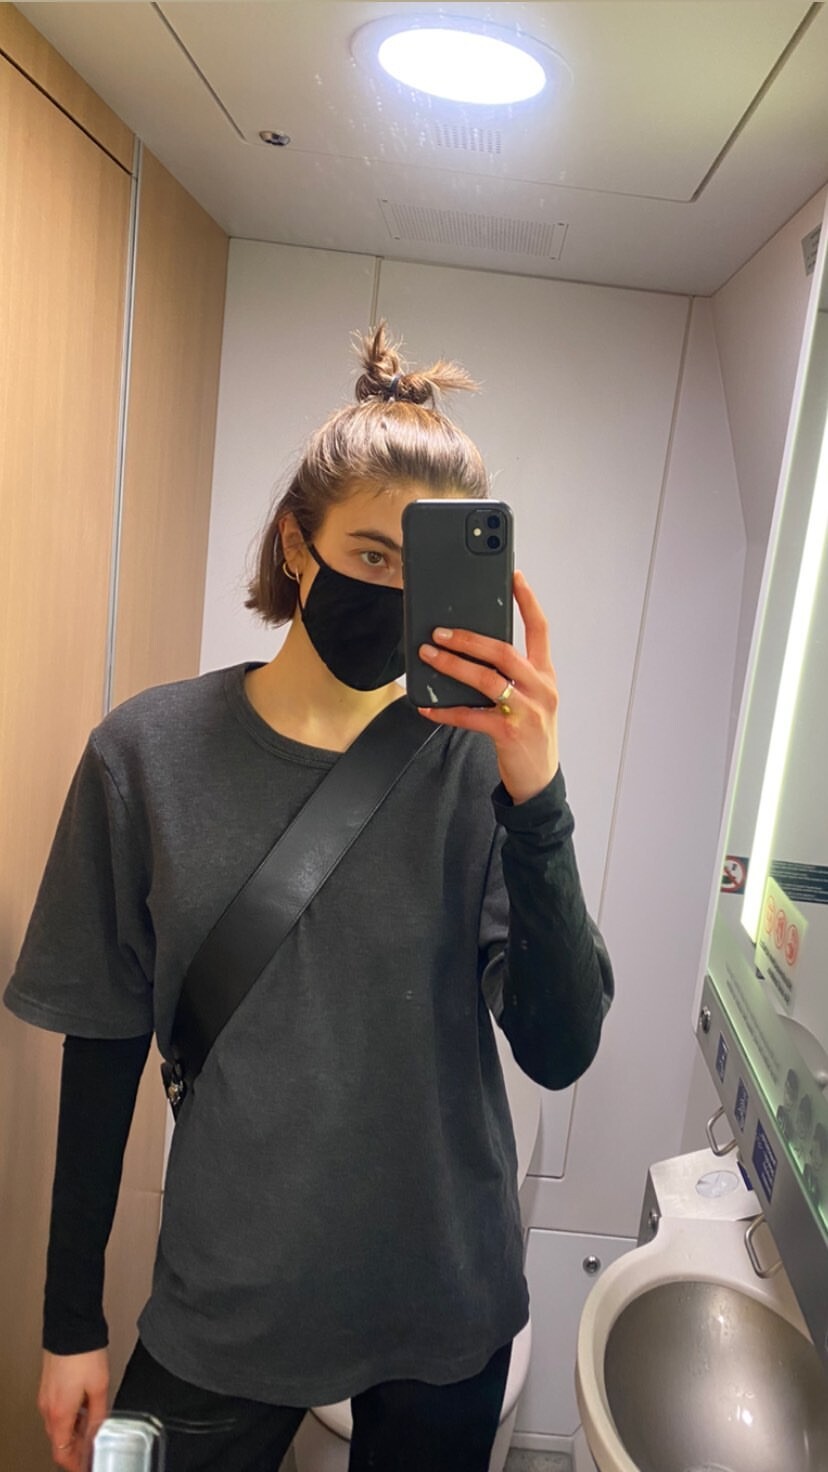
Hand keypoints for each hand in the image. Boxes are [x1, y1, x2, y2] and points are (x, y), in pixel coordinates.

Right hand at [38, 1348, 108, 1470]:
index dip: (75, 1464)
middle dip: (75, 1449)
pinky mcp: (48, 1385)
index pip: (62, 1453)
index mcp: (59, 1414)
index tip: (86, 1467)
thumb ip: (98, 1415)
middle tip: (91, 1451)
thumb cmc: (83, 1353)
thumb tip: (98, 1432)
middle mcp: (48, 1407)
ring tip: (92, 1430)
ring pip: (57, 1425)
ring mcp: (46, 1396)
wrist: (71, 1326)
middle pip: (59, 1440)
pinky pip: (57, 1410)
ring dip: (73, 1432)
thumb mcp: (99, 1388)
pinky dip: (69, 1417)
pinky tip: (84, 1410)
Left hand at [417, 569, 559, 804]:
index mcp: (545, 676)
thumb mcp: (531, 700)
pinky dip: (446, 710)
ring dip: (454, 665)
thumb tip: (470, 652)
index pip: (540, 630)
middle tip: (441, 630)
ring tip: (429, 655)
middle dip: (470, 638)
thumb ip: (511, 676)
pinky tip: (427, 705)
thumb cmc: (531, 734)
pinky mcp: (509, 733)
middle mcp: (540, 689)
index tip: (514, 577)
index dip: (527, 601)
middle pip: (504, 651)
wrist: (540, 780)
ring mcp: (526, 711)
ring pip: (487, 678)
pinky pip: (471, 715)